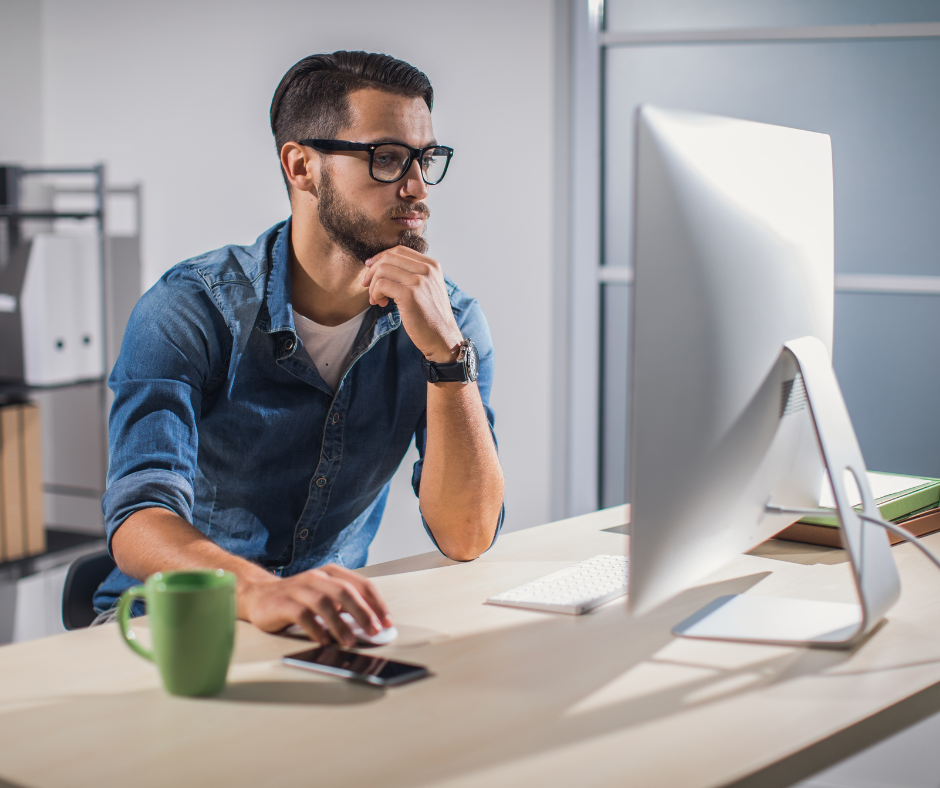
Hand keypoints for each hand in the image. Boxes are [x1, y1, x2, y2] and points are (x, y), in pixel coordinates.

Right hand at [239, 564, 391, 646]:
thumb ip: (345, 607)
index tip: (387, 622)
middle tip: (374, 631)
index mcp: (331, 573)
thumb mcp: (325, 596)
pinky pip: (303, 616)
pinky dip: (316, 629)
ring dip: (340, 624)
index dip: (376, 603)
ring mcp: (299, 589)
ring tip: (350, 641)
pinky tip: (324, 641)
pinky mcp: (283, 603)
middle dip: (363, 612)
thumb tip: (371, 625)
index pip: (361, 584)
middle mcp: (317, 577)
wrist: (259, 596)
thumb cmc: (298, 599)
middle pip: (345, 592)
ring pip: (325, 603)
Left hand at [361, 246, 462, 362]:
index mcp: (431, 265)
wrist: (442, 338)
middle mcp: (427, 270)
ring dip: (373, 285)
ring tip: (376, 299)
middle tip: (367, 286)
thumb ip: (412, 274)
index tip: (370, 269)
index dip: (380, 258)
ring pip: (382, 270)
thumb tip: (380, 264)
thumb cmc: (430, 316)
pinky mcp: (410, 295)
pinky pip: (381, 285)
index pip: (399, 250)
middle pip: (388, 258)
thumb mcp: (427, 288)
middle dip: (372, 271)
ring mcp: (419, 281)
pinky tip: (381, 303)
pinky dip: (375, 293)